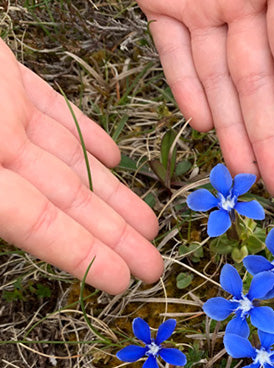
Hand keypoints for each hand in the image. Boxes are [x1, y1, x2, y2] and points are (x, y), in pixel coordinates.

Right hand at [0, 40, 162, 294]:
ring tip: (148, 224)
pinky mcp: (3, 76)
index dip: (82, 254)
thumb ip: (7, 199)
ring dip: (110, 193)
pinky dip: (84, 135)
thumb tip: (19, 215)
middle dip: (112, 235)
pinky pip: (52, 112)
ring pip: (68, 162)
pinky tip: (113, 157)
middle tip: (154, 265)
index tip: (124, 280)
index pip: (37, 224)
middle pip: (64, 201)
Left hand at [136, 0, 273, 198]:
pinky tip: (201, 125)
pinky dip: (184, 86)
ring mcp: (201, 2)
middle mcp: (243, 0)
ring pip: (217, 75)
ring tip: (242, 172)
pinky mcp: (162, 2)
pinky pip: (172, 48)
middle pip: (256, 79)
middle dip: (268, 137)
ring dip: (230, 127)